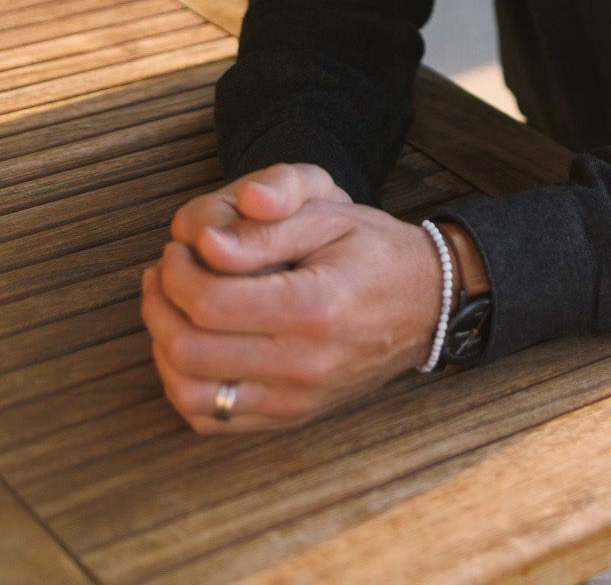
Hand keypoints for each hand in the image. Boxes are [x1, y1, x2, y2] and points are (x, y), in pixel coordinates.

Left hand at [141, 162, 441, 434]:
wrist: (426, 303)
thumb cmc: (375, 250)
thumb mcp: (331, 216)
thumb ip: (267, 227)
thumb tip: (204, 244)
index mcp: (313, 307)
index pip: (210, 302)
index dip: (177, 273)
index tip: (178, 247)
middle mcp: (303, 364)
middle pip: (191, 351)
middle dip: (160, 305)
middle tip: (163, 271)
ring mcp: (296, 400)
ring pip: (192, 395)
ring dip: (163, 349)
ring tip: (168, 307)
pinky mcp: (291, 417)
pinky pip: (214, 420)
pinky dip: (185, 386)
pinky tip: (190, 346)